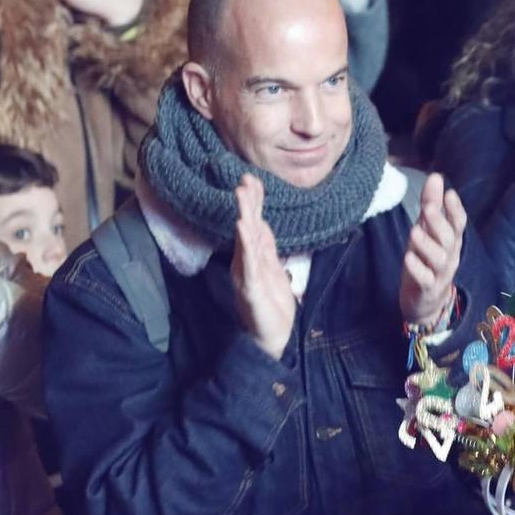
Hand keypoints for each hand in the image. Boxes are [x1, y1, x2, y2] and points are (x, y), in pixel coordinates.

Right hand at [231, 174, 296, 358]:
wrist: (273, 335)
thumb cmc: (271, 303)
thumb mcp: (272, 268)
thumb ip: (265, 246)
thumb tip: (260, 221)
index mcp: (254, 256)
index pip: (253, 224)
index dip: (253, 202)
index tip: (252, 178)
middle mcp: (246, 262)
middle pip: (246, 227)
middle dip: (247, 203)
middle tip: (244, 180)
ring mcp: (246, 274)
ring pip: (245, 241)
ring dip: (244, 217)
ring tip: (242, 196)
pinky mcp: (250, 289)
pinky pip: (247, 265)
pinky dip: (245, 247)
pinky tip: (242, 230)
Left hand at [400, 172, 467, 329]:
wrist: (425, 301)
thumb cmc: (426, 260)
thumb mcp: (427, 230)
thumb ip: (432, 204)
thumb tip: (436, 176)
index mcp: (452, 241)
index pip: (459, 223)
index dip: (455, 209)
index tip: (449, 194)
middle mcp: (450, 256)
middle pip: (450, 239)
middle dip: (440, 224)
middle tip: (427, 209)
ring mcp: (440, 274)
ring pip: (439, 259)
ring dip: (427, 245)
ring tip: (415, 232)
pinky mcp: (427, 288)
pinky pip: (425, 279)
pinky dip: (417, 268)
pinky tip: (408, 257)